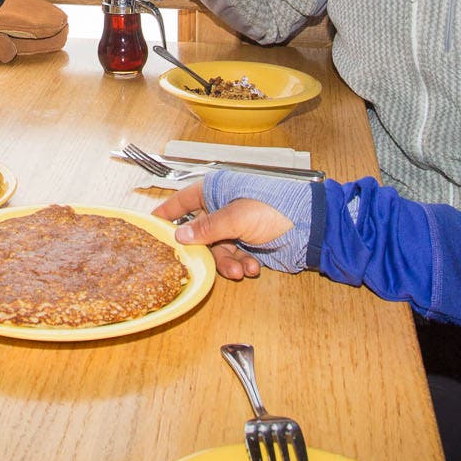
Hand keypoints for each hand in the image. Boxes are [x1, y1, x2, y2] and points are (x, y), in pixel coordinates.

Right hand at [153, 182, 292, 280]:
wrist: (310, 227)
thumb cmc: (275, 208)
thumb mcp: (237, 216)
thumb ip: (207, 227)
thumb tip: (180, 235)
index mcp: (216, 191)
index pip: (181, 201)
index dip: (166, 214)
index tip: (150, 229)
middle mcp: (222, 208)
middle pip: (198, 234)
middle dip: (205, 252)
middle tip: (204, 264)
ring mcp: (236, 227)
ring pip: (217, 250)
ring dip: (227, 263)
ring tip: (241, 269)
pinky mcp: (249, 244)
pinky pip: (234, 258)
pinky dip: (242, 265)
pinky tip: (253, 268)